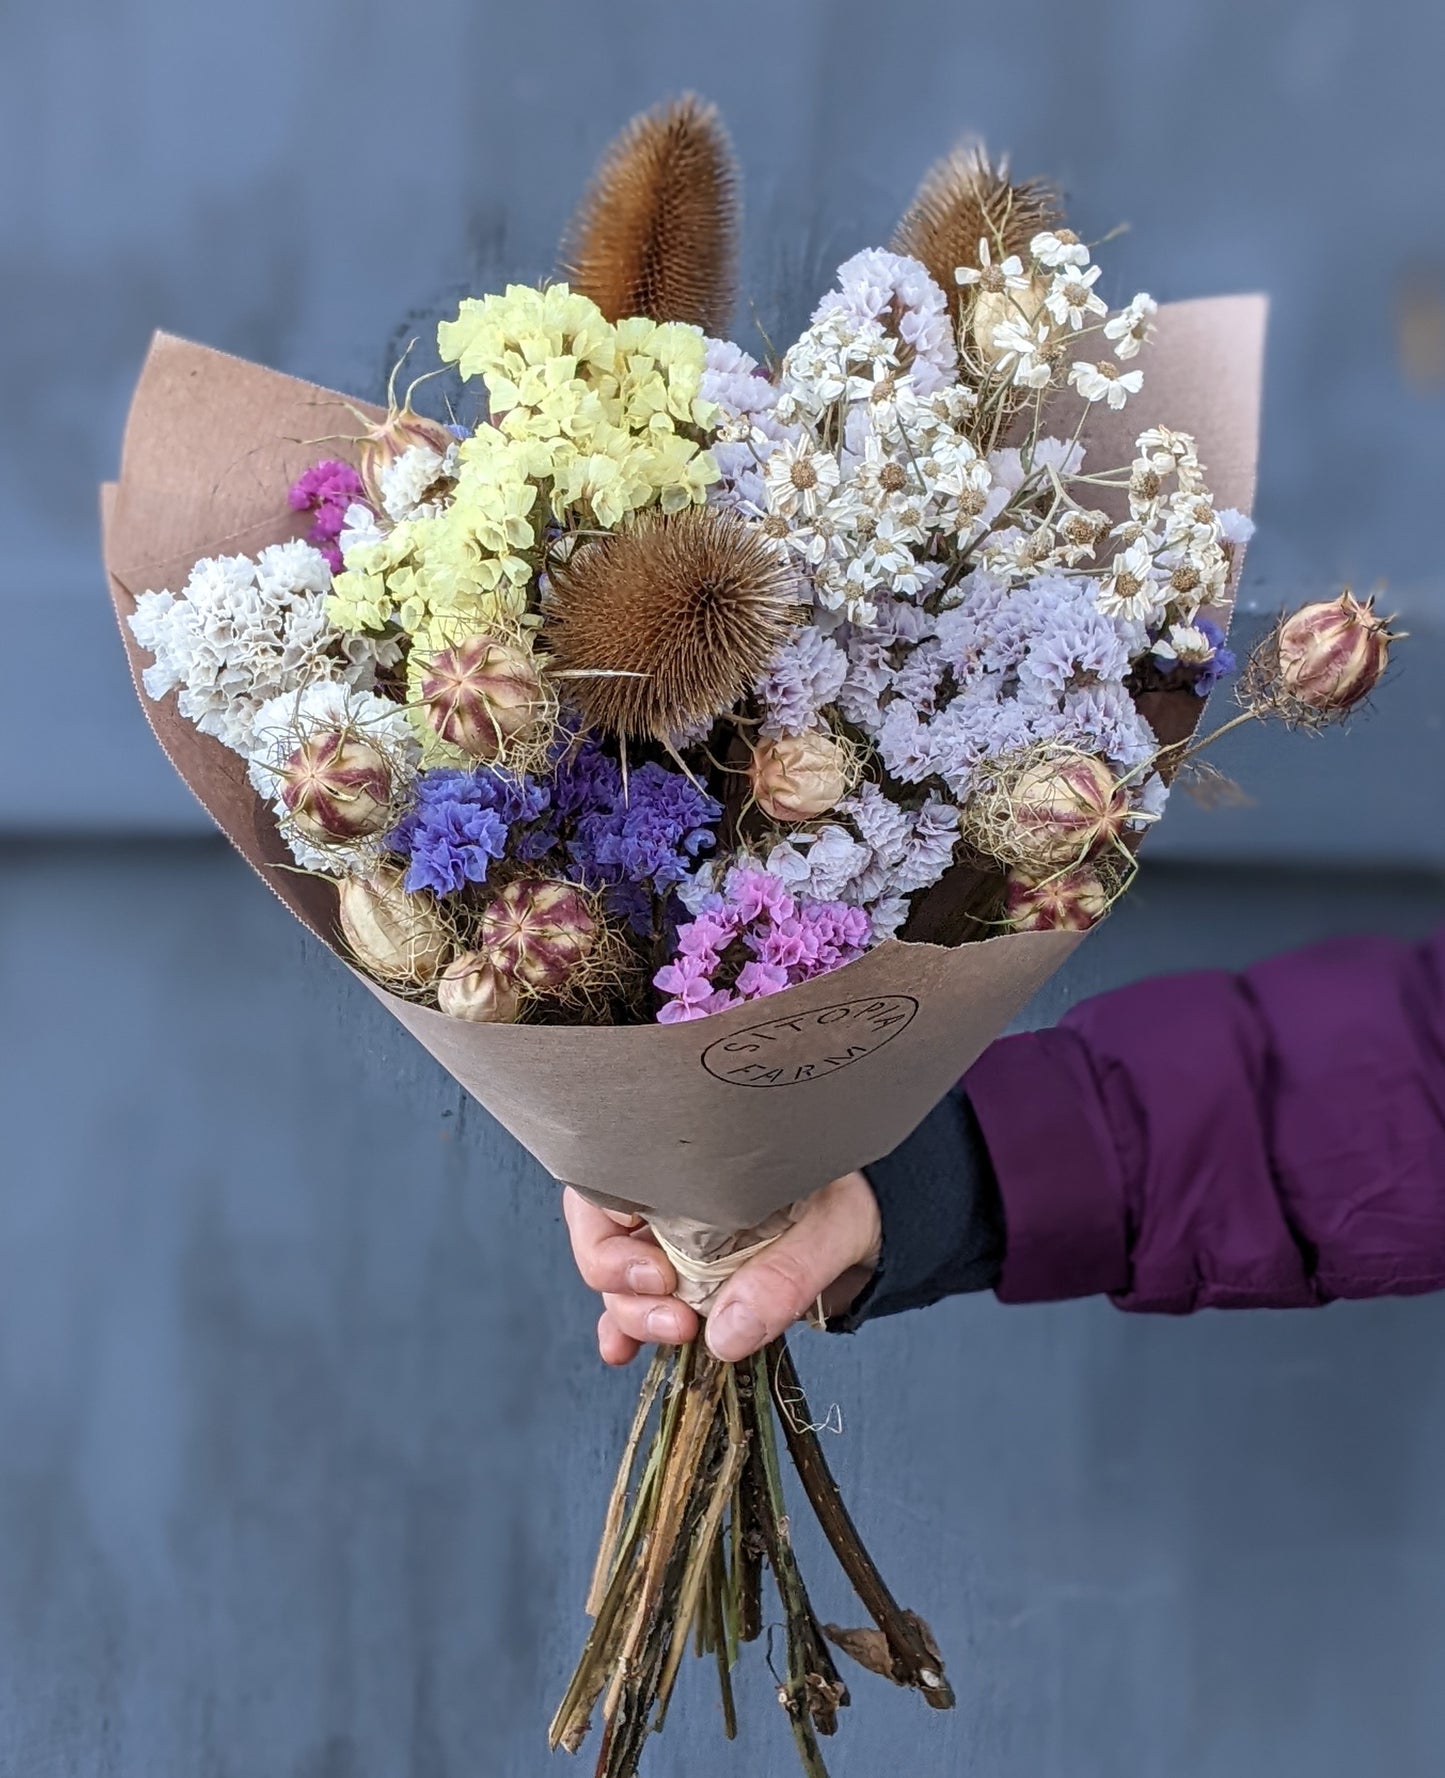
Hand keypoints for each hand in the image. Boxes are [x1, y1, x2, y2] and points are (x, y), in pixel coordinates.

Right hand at [563, 1172, 881, 1366]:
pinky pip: (639, 1303)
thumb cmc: (852, 1194)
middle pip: (605, 1240)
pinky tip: (622, 1351)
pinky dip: (625, 1329)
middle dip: (625, 1290)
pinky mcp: (684, 1277)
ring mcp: (670, 1237)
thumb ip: (785, 1273)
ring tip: (676, 1335)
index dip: (609, 1240)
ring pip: (619, 1278)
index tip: (658, 1274)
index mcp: (691, 1159)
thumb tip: (726, 1334)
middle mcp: (668, 1194)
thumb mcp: (831, 1224)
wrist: (877, 1219)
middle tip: (676, 1318)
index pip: (606, 1189)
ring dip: (631, 1315)